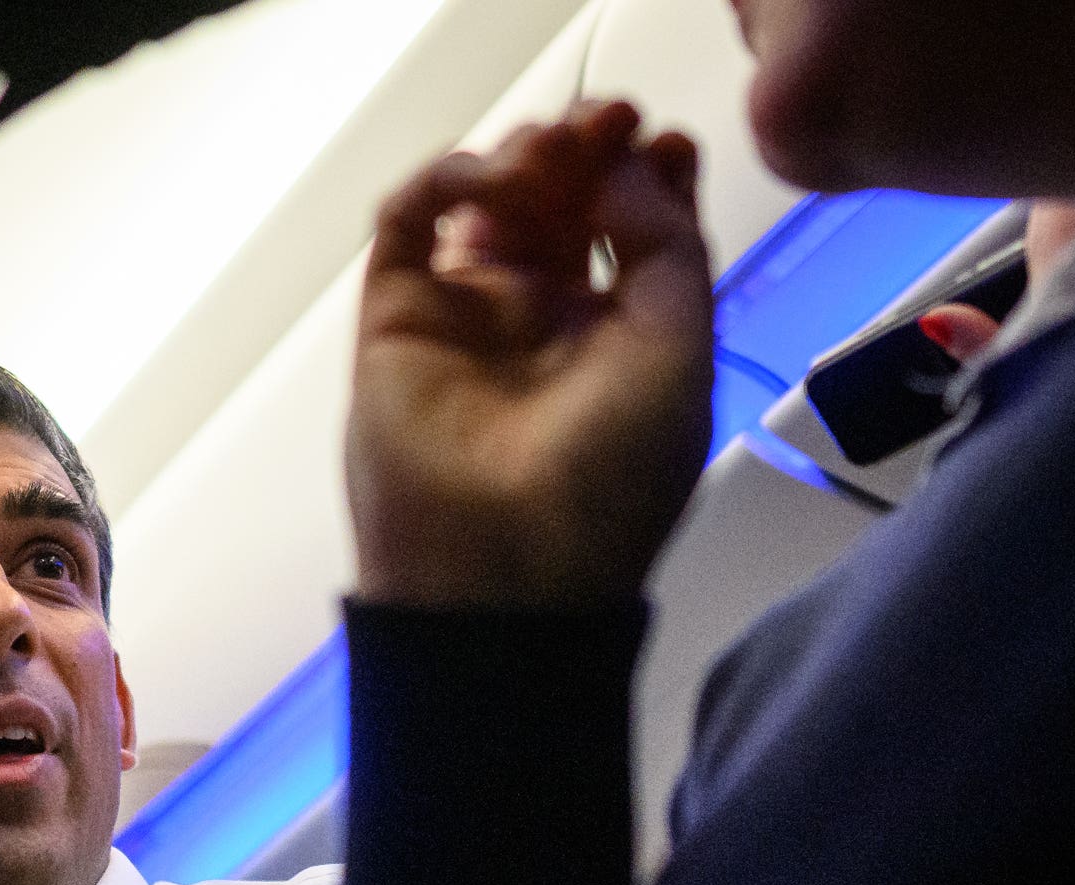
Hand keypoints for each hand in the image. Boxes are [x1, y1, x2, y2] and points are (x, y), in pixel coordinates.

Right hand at [348, 102, 711, 608]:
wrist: (503, 570)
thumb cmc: (603, 486)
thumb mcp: (679, 348)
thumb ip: (664, 242)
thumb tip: (630, 160)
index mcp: (614, 331)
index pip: (623, 224)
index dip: (640, 170)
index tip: (657, 139)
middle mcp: (537, 317)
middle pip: (557, 198)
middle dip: (585, 149)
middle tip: (606, 124)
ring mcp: (463, 315)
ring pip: (485, 200)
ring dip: (522, 157)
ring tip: (551, 155)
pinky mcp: (395, 319)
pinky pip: (409, 222)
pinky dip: (447, 178)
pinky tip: (493, 178)